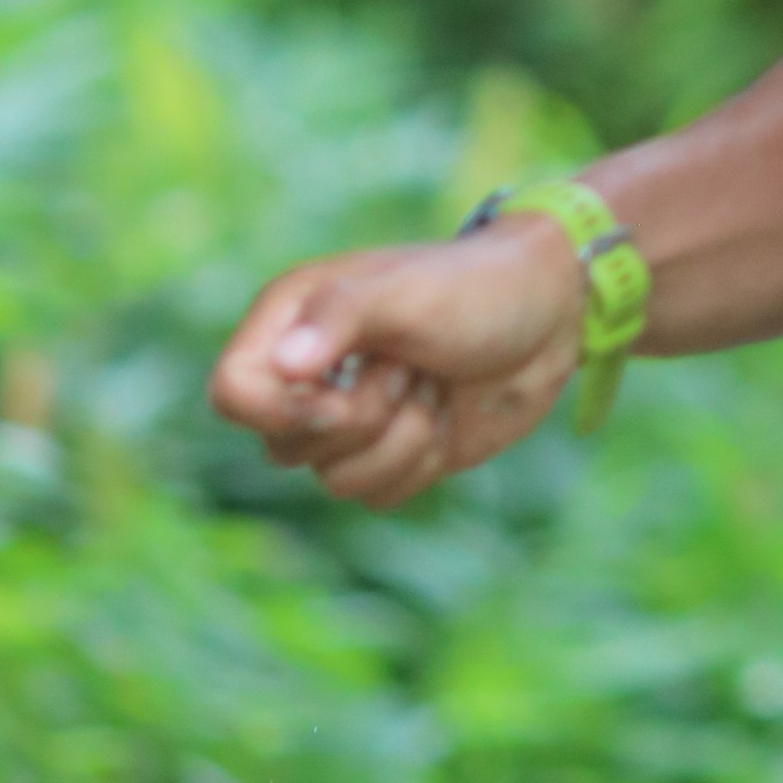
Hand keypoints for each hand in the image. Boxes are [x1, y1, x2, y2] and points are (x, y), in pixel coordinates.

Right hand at [207, 217, 588, 508]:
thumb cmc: (476, 287)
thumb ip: (340, 319)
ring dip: (400, 437)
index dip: (281, 409)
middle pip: (282, 447)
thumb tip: (284, 367)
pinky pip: (376, 495)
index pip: (232, 392)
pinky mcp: (389, 451)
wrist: (551, 315)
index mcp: (293, 320)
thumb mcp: (407, 292)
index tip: (340, 390)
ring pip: (333, 480)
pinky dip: (418, 462)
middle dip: (361, 417)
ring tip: (431, 383)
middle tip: (410, 366)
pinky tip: (444, 414)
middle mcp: (309, 372)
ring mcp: (348, 417)